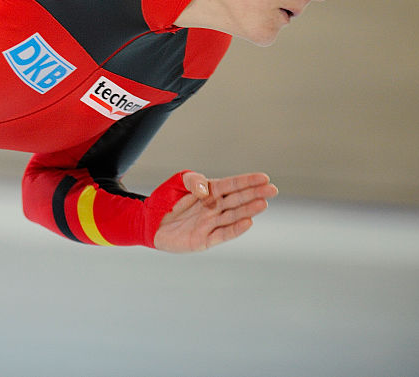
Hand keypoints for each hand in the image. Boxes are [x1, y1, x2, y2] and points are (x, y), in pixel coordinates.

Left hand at [152, 172, 277, 252]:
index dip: (247, 181)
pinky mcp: (204, 240)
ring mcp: (210, 224)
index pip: (231, 185)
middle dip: (254, 194)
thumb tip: (207, 190)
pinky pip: (222, 234)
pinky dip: (235, 229)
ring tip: (262, 203)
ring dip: (248, 210)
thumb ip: (192, 180)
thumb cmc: (163, 200)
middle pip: (237, 200)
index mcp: (209, 192)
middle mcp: (213, 208)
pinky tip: (248, 222)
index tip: (264, 178)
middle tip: (272, 189)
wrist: (147, 222)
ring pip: (233, 216)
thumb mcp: (176, 182)